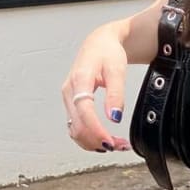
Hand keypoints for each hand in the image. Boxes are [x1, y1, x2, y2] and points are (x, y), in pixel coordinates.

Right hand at [61, 22, 131, 152]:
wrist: (99, 42)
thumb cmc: (107, 51)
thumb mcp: (116, 69)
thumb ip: (115, 93)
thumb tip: (115, 117)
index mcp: (79, 80)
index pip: (83, 111)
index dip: (95, 129)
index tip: (110, 142)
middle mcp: (69, 92)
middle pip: (77, 125)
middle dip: (97, 140)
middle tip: (120, 146)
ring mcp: (69, 99)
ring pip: (75, 129)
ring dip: (93, 142)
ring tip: (117, 145)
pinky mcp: (73, 104)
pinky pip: (77, 126)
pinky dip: (90, 136)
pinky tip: (106, 139)